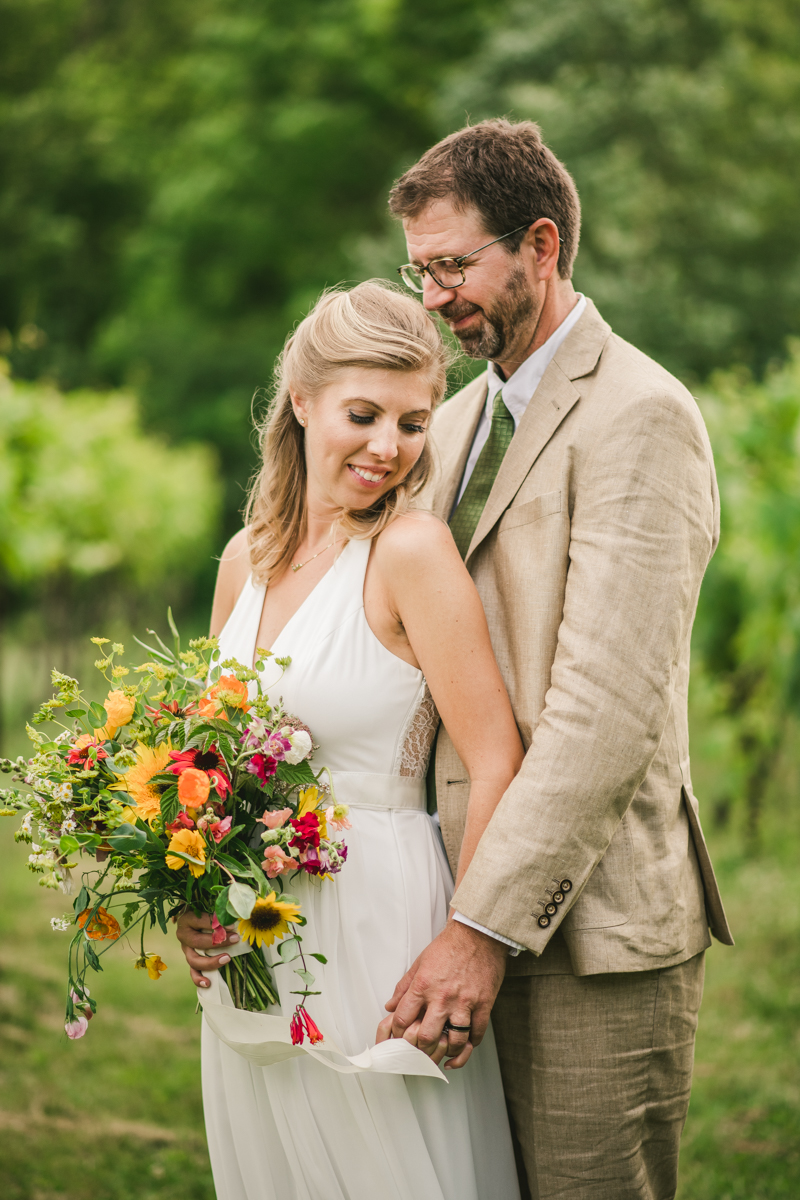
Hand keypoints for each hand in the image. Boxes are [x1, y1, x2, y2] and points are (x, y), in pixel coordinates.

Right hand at [175, 910, 238, 987]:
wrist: (195, 915)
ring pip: (194, 960)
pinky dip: (199, 979)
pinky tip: (209, 983)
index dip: (217, 923)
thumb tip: (237, 912)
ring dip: (211, 961)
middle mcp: (183, 934)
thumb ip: (220, 908)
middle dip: (218, 942)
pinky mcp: (190, 958)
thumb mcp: (210, 904)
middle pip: (198, 942)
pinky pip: (192, 972)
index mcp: (187, 918)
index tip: (233, 925)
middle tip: (235, 939)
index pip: (201, 921)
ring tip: (227, 959)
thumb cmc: (206, 908)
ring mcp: (185, 949)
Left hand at [377, 919, 507, 1069]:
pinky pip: (476, 1034)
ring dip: (447, 1051)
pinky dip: (469, 1044)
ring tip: (443, 1051)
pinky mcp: (483, 1004)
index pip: (402, 1020)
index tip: (400, 1039)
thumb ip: (404, 987)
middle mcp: (442, 997)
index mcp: (423, 986)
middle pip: (427, 1036)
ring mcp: (464, 1002)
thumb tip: (390, 1006)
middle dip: (421, 1049)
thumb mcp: (420, 963)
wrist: (478, 934)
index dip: (398, 1034)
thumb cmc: (449, 946)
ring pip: (454, 1040)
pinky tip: (463, 1045)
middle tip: (421, 1052)